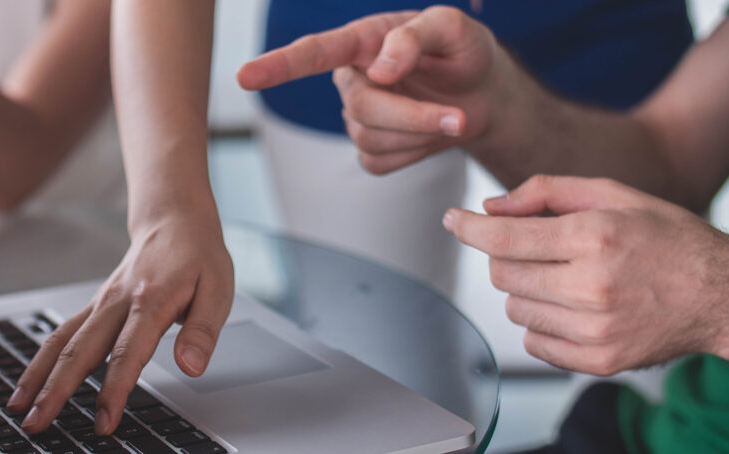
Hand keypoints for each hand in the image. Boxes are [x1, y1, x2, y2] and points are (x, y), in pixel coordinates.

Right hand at [6, 214, 234, 434]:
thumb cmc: (198, 256)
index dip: (114, 390)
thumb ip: (202, 331)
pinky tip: (29, 383)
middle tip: (37, 424)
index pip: (127, 353)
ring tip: (18, 409)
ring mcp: (101, 303)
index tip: (104, 421)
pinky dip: (41, 360)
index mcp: (151, 300)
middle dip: (56, 391)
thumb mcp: (218, 289)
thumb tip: (191, 366)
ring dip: (38, 377)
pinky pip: (62, 333)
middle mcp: (117, 302)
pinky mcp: (94, 306)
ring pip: (61, 341)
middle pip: (80, 350)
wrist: (174, 219)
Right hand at [238, 7, 511, 173]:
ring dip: (420, 134)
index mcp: (362, 41)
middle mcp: (352, 78)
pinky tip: (428, 135)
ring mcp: (358, 117)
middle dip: (412, 116)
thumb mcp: (453, 28)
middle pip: (361, 108)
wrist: (484, 94)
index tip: (245, 77)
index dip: (277, 66)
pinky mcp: (371, 150)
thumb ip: (415, 36)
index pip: (313, 53)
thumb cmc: (463, 52)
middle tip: (458, 117)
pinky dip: (415, 154)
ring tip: (451, 116)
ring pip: (371, 139)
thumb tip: (381, 69)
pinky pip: (380, 162)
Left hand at [443, 175, 728, 374]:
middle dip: (507, 255)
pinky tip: (572, 306)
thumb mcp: (613, 194)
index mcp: (594, 238)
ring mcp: (595, 330)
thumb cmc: (668, 239)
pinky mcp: (598, 362)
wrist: (722, 295)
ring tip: (566, 277)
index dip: (469, 228)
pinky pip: (534, 342)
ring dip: (526, 290)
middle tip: (539, 248)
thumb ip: (545, 192)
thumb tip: (490, 208)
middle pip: (502, 274)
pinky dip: (541, 324)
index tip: (453, 220)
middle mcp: (592, 287)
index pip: (504, 238)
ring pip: (514, 308)